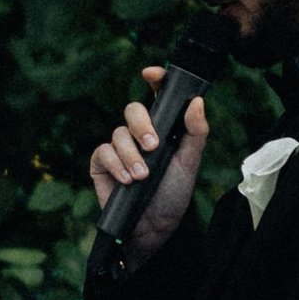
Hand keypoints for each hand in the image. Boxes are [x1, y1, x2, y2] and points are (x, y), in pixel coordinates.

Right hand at [90, 66, 208, 265]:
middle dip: (142, 125)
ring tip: (142, 176)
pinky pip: (104, 151)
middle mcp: (139, 133)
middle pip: (133, 110)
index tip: (151, 73)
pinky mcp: (102, 163)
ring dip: (131, 155)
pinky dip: (116, 164)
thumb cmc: (174, 193)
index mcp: (163, 127)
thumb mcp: (190, 162)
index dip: (155, 79)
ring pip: (118, 133)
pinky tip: (128, 180)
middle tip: (153, 146)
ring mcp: (119, 147)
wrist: (153, 226)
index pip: (158, 96)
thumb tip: (196, 101)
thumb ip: (196, 132)